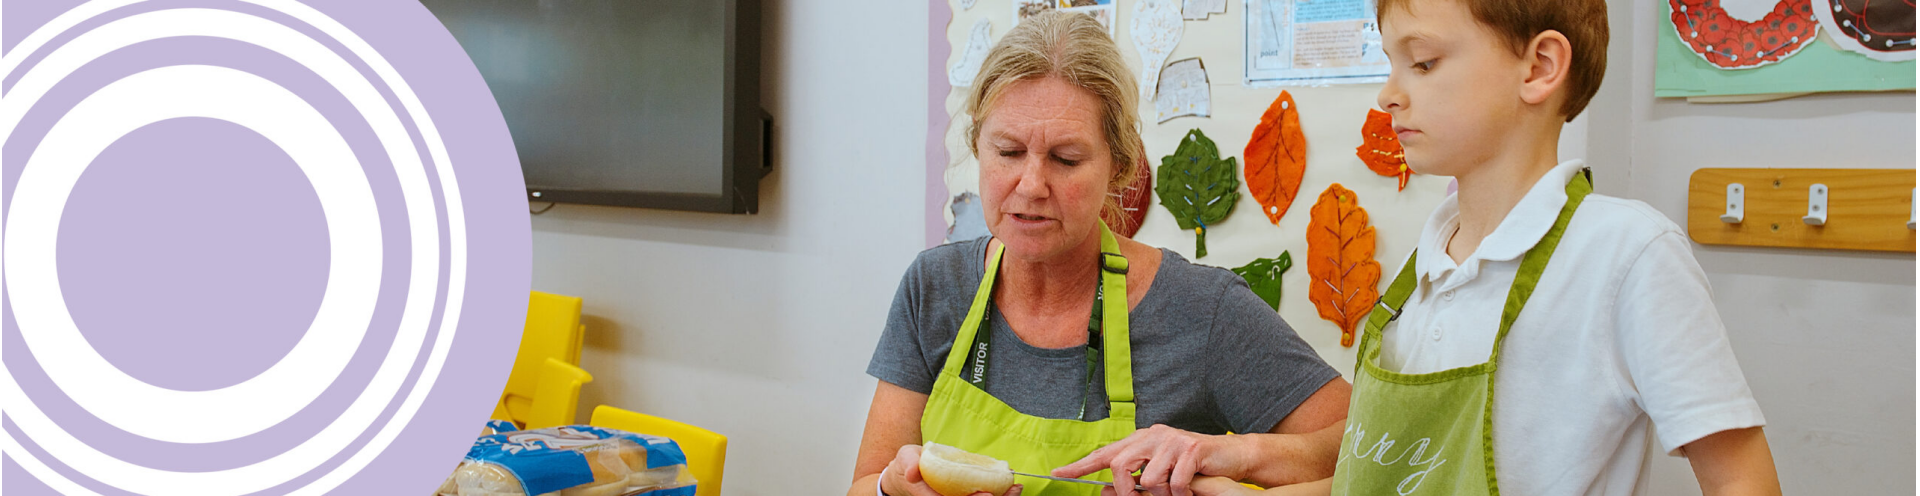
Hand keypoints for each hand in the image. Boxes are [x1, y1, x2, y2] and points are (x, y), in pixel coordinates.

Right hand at [881, 445, 1023, 495]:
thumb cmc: (909, 465)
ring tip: (1016, 489)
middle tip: (1011, 490)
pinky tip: (1012, 488)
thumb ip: (908, 463)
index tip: (987, 495)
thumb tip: (913, 471)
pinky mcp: (964, 495)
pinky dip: (999, 494)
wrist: (909, 473)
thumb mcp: (905, 459)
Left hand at [1054, 424, 1246, 495]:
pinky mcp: (1192, 449)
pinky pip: (1175, 482)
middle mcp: (1153, 436)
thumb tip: (1108, 491)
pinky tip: (1188, 491)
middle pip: (1120, 464)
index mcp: (1142, 440)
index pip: (1105, 452)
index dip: (1081, 465)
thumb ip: (1137, 478)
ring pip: (1149, 479)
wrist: (1231, 457)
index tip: (1059, 474)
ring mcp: (1172, 440)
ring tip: (1175, 494)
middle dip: (1125, 491)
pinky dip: (1180, 494)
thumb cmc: (1194, 467)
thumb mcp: (1162, 471)